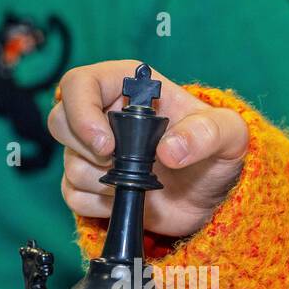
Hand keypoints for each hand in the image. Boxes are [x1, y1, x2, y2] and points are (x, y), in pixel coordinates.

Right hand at [48, 60, 248, 237]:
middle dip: (86, 150)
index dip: (82, 111)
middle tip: (119, 164)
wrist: (212, 196)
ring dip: (101, 181)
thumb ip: (206, 133)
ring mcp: (95, 152)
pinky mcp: (92, 185)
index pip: (79, 84)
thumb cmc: (218, 153)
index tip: (106, 143)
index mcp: (129, 88)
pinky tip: (127, 200)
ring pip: (69, 164)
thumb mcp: (228, 135)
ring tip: (140, 182)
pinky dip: (97, 204)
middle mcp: (104, 115)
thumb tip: (169, 151)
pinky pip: (73, 195)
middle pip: (59, 121)